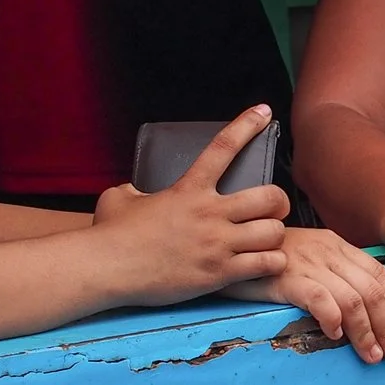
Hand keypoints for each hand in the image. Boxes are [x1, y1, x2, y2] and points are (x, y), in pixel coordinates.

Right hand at [89, 108, 290, 304]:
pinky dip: (271, 264)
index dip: (247, 126)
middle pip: (270, 197)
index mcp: (189, 189)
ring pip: (274, 233)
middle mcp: (209, 213)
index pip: (224, 148)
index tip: (265, 112)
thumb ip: (136, 190)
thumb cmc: (110, 234)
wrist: (106, 268)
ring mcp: (217, 244)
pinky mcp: (219, 273)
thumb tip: (136, 191)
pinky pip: (265, 265)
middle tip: (272, 211)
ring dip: (274, 237)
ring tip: (265, 242)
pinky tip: (263, 264)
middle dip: (279, 203)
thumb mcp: (119, 198)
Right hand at [229, 228, 384, 362]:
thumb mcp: (306, 257)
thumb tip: (360, 308)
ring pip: (352, 299)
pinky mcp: (285, 277)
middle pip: (371, 290)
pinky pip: (319, 298)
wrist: (226, 243)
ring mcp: (307, 263)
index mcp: (336, 245)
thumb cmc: (267, 259)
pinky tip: (335, 335)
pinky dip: (332, 319)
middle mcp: (327, 252)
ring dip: (366, 331)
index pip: (378, 273)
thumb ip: (332, 273)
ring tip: (371, 355)